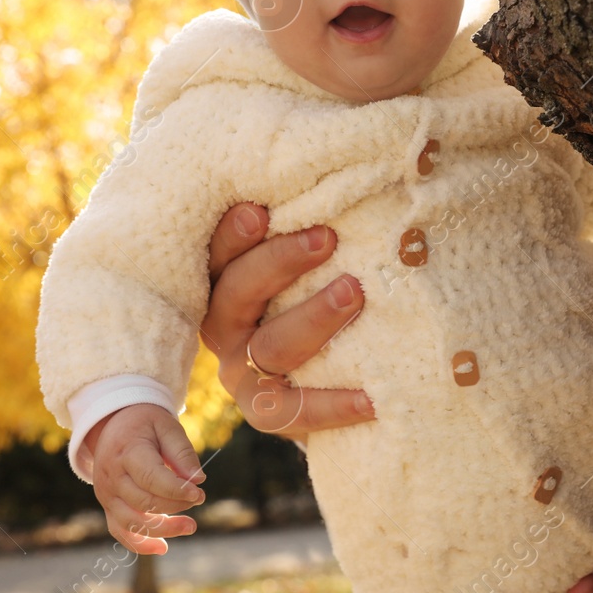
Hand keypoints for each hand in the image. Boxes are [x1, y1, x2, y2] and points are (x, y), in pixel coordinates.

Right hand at [83, 403, 205, 555]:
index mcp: (127, 453)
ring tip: (190, 526)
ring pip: (132, 522)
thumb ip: (182, 452)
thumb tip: (198, 479)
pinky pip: (119, 531)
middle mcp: (112, 477)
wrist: (114, 424)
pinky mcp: (107, 505)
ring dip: (163, 529)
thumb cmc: (145, 424)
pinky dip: (139, 543)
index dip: (176, 491)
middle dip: (176, 506)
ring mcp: (106, 494)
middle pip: (144, 502)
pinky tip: (162, 547)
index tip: (199, 494)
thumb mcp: (166, 426)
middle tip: (200, 500)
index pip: (151, 478)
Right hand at [199, 202, 374, 437]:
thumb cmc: (322, 294)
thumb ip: (315, 230)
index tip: (261, 210)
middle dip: (279, 261)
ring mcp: (243, 373)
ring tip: (354, 292)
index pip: (219, 253)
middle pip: (238, 291)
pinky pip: (296, 410)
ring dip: (312, 318)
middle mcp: (225, 326)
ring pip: (270, 346)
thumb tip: (363, 180)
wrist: (333, 379)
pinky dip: (335, 403)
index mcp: (225, 282)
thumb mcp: (313, 261)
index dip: (234, 233)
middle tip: (326, 238)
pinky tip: (372, 397)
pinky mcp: (269, 413)